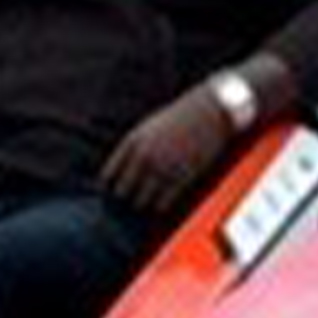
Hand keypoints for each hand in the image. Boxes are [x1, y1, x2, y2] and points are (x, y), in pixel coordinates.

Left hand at [101, 86, 235, 211]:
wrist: (210, 111)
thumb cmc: (179, 118)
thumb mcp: (149, 127)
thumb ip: (133, 149)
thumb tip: (121, 175)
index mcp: (132, 142)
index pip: (107, 177)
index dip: (108, 189)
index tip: (112, 194)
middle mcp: (144, 157)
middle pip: (122, 194)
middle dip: (126, 199)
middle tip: (131, 202)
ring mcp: (163, 168)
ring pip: (142, 203)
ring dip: (144, 204)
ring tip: (148, 203)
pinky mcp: (182, 178)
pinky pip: (163, 204)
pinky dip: (161, 207)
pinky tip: (163, 202)